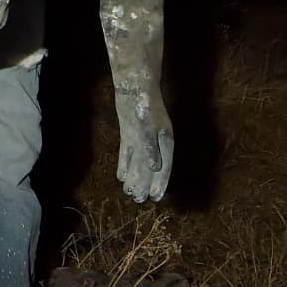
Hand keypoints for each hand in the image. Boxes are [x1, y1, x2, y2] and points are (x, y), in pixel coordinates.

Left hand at [114, 87, 173, 202]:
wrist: (134, 85)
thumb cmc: (145, 104)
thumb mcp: (149, 126)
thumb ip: (151, 147)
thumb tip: (154, 168)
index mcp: (165, 141)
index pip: (164, 168)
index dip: (160, 183)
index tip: (156, 198)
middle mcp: (154, 142)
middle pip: (150, 168)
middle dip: (145, 184)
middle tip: (138, 200)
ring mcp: (141, 138)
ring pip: (138, 163)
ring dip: (134, 177)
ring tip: (130, 193)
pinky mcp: (129, 133)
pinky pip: (128, 153)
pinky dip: (124, 165)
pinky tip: (121, 176)